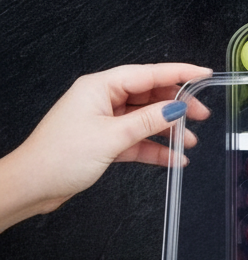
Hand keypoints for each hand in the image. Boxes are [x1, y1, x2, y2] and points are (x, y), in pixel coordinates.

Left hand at [0, 63, 210, 231]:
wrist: (31, 187)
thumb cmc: (57, 157)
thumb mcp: (111, 137)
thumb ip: (147, 121)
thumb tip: (176, 109)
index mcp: (99, 87)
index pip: (148, 73)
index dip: (179, 73)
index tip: (204, 74)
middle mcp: (103, 99)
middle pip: (150, 95)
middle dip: (177, 106)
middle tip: (201, 115)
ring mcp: (105, 120)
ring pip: (146, 118)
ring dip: (168, 130)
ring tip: (189, 141)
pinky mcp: (105, 140)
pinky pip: (138, 139)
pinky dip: (155, 148)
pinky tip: (173, 157)